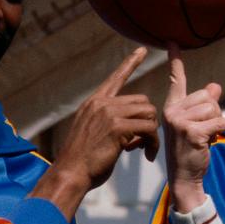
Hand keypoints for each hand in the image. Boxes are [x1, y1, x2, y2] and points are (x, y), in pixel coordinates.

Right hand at [31, 47, 158, 219]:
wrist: (70, 173)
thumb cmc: (83, 161)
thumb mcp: (94, 135)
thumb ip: (111, 125)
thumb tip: (134, 132)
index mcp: (94, 103)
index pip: (116, 78)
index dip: (130, 63)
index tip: (142, 50)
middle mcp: (101, 103)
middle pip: (142, 102)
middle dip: (148, 122)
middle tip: (143, 143)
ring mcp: (109, 113)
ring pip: (148, 114)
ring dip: (152, 134)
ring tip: (145, 150)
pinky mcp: (118, 127)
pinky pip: (149, 128)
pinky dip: (153, 142)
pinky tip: (147, 154)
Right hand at [163, 43, 224, 212]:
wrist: (184, 177)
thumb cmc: (190, 150)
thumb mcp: (196, 124)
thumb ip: (205, 104)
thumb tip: (215, 86)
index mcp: (171, 107)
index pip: (176, 80)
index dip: (175, 60)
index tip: (172, 41)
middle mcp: (172, 111)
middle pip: (206, 96)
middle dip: (214, 111)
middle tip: (206, 130)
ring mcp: (179, 122)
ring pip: (213, 108)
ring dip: (217, 122)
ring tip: (207, 137)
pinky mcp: (193, 133)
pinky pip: (219, 122)